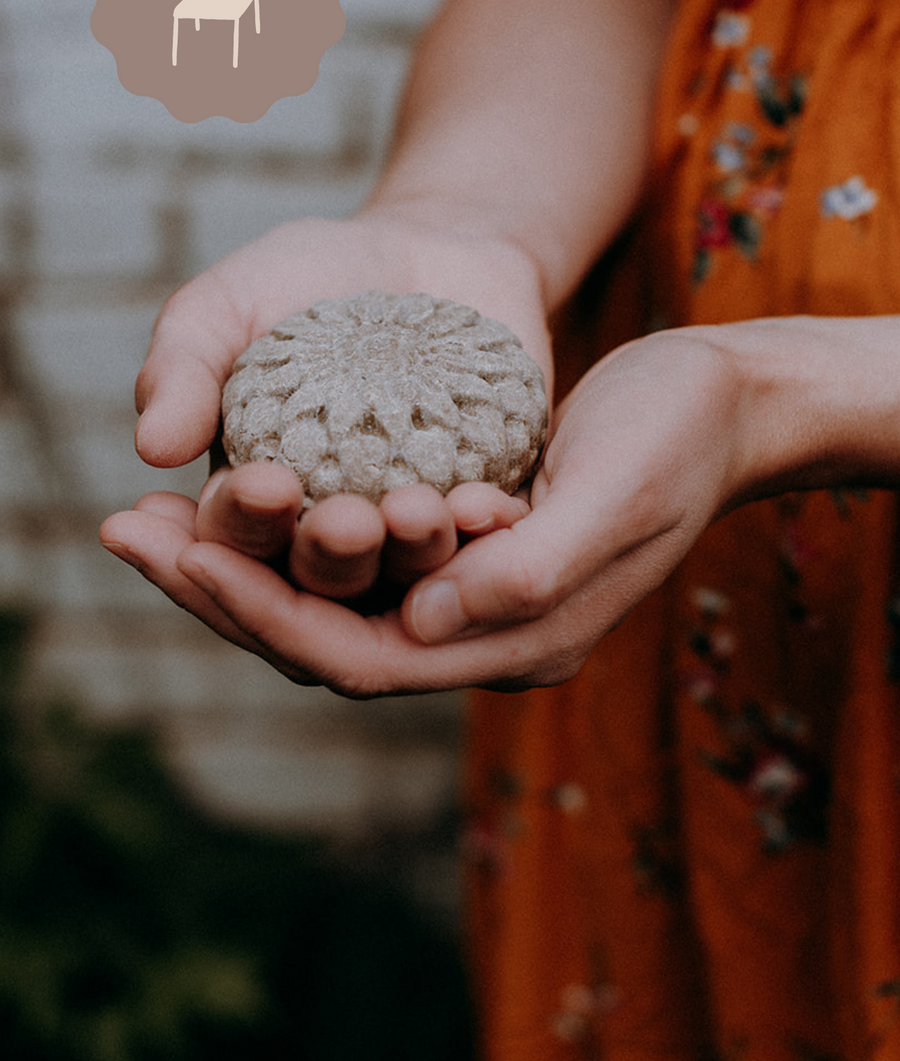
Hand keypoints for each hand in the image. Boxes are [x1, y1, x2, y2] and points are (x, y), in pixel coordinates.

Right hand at [101, 209, 548, 671]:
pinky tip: (483, 505)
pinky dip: (486, 527)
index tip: (261, 485)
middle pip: (324, 575)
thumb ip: (183, 367)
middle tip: (344, 523)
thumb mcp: (227, 304)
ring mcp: (412, 528)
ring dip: (411, 552)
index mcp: (254, 506)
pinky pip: (490, 537)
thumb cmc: (308, 279)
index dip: (241, 523)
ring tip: (416, 514)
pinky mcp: (488, 507)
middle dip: (329, 555)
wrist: (426, 250)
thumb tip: (152, 448)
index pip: (233, 539)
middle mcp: (330, 535)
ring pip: (410, 570)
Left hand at [103, 327, 751, 694]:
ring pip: (326, 600)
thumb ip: (532, 569)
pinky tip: (235, 487)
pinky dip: (284, 530)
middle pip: (324, 639)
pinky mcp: (460, 552)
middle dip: (222, 593)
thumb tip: (429, 622)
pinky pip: (350, 558)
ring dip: (238, 563)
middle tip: (127, 532)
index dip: (266, 611)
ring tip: (153, 515)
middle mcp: (483, 636)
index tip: (184, 555)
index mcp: (518, 639)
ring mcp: (471, 598)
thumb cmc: (677, 435)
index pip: (363, 656)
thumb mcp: (616, 491)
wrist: (724, 404)